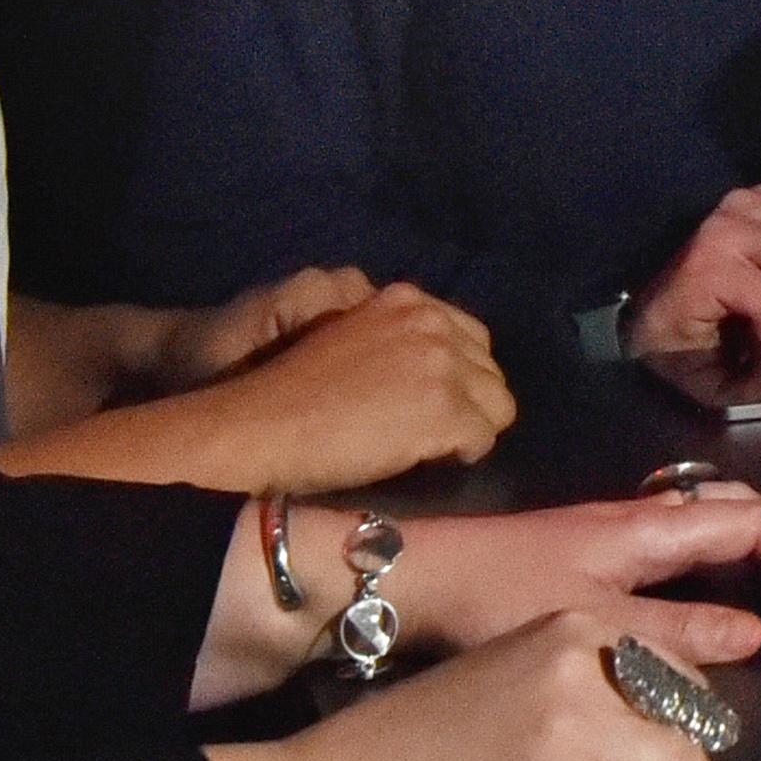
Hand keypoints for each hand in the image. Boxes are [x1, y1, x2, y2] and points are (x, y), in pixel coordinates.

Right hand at [124, 281, 511, 490]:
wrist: (262, 425)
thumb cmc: (295, 391)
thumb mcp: (355, 339)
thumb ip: (400, 342)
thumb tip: (438, 374)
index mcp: (407, 299)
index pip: (471, 337)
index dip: (458, 375)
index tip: (433, 400)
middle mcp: (431, 322)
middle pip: (489, 369)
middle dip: (469, 401)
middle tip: (433, 429)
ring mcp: (441, 364)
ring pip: (498, 404)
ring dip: (470, 427)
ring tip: (433, 446)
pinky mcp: (444, 408)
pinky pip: (483, 438)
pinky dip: (463, 455)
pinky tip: (431, 461)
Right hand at [209, 610, 721, 760]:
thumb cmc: (421, 745)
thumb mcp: (514, 676)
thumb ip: (593, 688)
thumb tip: (676, 728)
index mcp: (574, 626)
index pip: (685, 676)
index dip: (663, 728)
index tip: (618, 753)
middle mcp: (580, 665)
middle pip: (696, 735)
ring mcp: (569, 730)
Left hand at [388, 487, 760, 661]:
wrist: (421, 577)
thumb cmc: (502, 597)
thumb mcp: (596, 628)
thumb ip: (674, 635)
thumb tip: (753, 634)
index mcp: (648, 528)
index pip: (752, 520)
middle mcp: (637, 516)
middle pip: (733, 507)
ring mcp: (611, 529)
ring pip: (700, 521)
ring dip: (742, 550)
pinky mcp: (586, 549)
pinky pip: (671, 542)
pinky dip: (705, 565)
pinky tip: (691, 611)